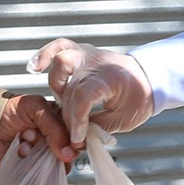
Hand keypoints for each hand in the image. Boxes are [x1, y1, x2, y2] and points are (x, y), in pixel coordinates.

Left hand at [0, 93, 77, 174]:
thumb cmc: (3, 112)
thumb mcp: (34, 108)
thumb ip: (55, 126)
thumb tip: (70, 152)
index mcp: (54, 118)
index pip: (74, 130)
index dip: (72, 136)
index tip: (68, 140)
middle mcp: (50, 136)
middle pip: (67, 148)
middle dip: (53, 144)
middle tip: (36, 137)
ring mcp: (41, 153)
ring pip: (56, 162)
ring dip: (41, 153)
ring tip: (24, 142)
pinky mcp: (31, 169)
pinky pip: (43, 174)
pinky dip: (34, 165)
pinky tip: (20, 153)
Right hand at [29, 38, 154, 144]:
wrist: (149, 76)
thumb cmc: (139, 98)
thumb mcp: (124, 119)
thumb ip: (98, 127)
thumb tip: (76, 136)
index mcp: (108, 78)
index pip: (82, 98)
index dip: (76, 121)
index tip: (78, 138)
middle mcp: (95, 63)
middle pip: (70, 88)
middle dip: (69, 115)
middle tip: (75, 130)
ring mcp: (87, 54)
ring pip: (60, 63)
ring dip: (57, 87)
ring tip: (62, 105)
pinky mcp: (81, 51)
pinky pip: (59, 46)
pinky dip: (45, 54)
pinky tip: (33, 67)